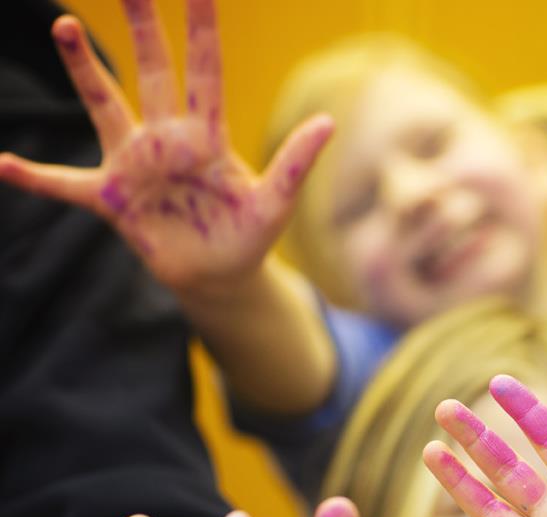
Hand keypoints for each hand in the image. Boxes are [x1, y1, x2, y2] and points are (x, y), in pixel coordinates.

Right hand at [0, 0, 330, 295]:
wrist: (220, 276)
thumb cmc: (249, 235)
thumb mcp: (276, 201)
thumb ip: (296, 163)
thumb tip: (328, 122)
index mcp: (207, 135)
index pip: (205, 72)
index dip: (202, 32)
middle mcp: (166, 138)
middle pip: (152, 71)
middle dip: (141, 28)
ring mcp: (134, 164)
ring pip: (104, 106)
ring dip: (85, 70)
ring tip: (63, 25)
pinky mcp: (112, 198)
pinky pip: (64, 183)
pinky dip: (34, 177)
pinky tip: (1, 163)